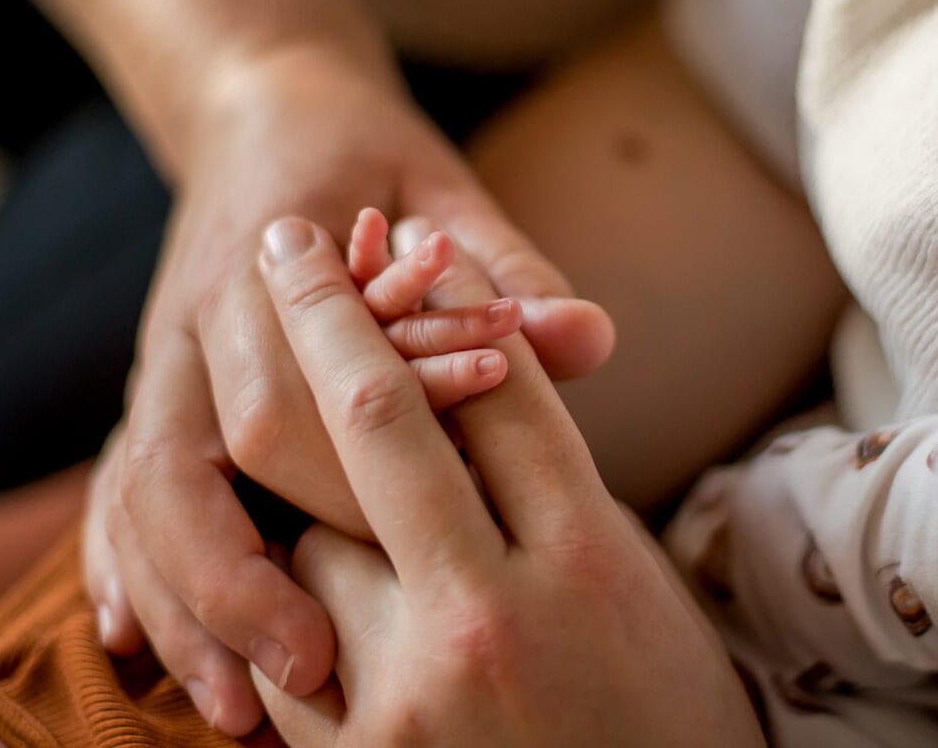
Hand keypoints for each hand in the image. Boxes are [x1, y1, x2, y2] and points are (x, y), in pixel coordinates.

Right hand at [87, 60, 600, 726]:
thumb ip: (504, 267)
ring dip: (177, 600)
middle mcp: (189, 325)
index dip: (328, 497)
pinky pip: (114, 487)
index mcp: (257, 269)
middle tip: (311, 681)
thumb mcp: (439, 186)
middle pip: (186, 466)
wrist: (260, 104)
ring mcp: (160, 362)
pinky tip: (128, 640)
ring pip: (136, 494)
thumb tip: (590, 342)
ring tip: (233, 708)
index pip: (278, 408)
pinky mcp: (155, 389)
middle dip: (236, 578)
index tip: (381, 580)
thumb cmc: (360, 152)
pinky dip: (118, 563)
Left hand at [250, 216, 763, 746]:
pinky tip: (302, 575)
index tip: (408, 238)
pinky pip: (279, 645)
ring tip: (312, 435)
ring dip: (303, 479)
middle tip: (288, 240)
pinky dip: (280, 598)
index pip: (501, 386)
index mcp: (588, 561)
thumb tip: (511, 349)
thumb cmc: (658, 718)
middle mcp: (497, 617)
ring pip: (304, 529)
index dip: (449, 297)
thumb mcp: (631, 591)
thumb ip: (558, 484)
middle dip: (324, 311)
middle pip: (379, 418)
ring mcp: (414, 696)